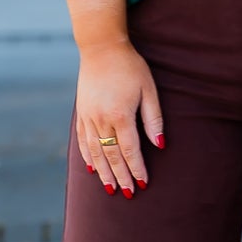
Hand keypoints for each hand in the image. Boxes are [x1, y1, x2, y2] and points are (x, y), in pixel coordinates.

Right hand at [75, 39, 163, 195]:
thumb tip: (160, 145)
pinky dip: (87, 155)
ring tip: (109, 188)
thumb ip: (153, 119)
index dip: (137, 169)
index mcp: (121, 115)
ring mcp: (89, 117)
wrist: (101, 47)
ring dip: (103, 172)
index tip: (142, 184)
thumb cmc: (130, 67)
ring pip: (95, 152)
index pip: (130, 151)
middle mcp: (101, 120)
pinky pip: (82, 140)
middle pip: (112, 156)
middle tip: (127, 194)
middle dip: (120, 176)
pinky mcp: (81, 112)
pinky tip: (91, 167)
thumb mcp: (149, 89)